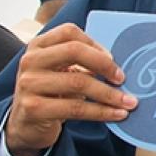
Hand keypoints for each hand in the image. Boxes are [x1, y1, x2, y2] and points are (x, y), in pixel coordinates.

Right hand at [4, 23, 134, 155]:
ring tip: (129, 102)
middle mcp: (31, 61)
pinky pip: (76, 108)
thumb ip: (82, 62)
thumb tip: (120, 67)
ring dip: (110, 94)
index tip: (113, 59)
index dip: (95, 44)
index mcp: (39, 46)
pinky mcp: (33, 108)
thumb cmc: (52, 92)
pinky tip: (118, 114)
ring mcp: (29, 84)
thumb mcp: (61, 71)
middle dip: (105, 65)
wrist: (26, 123)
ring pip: (79, 82)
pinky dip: (102, 112)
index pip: (70, 32)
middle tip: (123, 79)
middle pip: (74, 51)